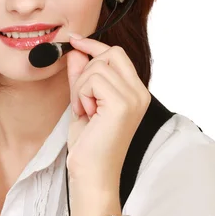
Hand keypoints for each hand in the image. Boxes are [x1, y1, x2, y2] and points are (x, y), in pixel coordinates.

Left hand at [66, 35, 150, 192]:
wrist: (91, 174)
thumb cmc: (88, 145)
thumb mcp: (82, 104)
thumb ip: (81, 77)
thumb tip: (76, 51)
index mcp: (135, 92)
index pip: (116, 55)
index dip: (93, 45)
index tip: (74, 41)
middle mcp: (139, 93)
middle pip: (108, 54)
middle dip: (85, 72)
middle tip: (81, 100)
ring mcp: (133, 97)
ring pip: (96, 67)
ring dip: (81, 88)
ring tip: (84, 111)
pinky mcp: (122, 103)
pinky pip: (93, 79)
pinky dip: (81, 94)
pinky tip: (86, 114)